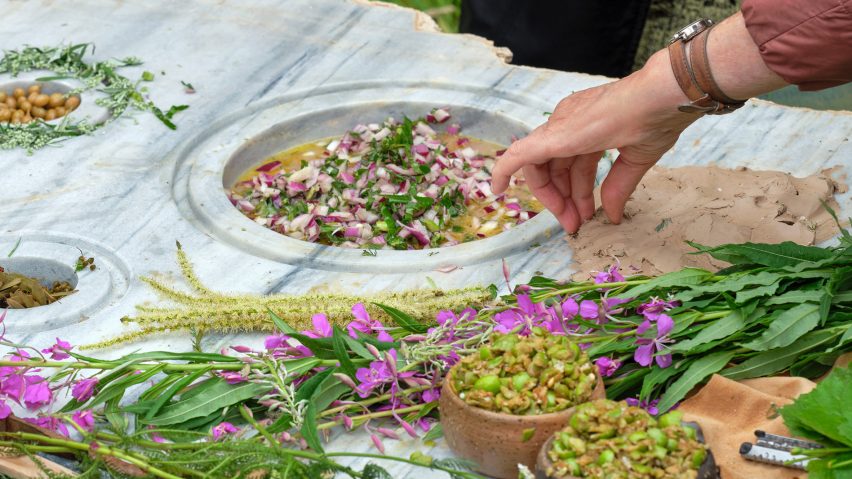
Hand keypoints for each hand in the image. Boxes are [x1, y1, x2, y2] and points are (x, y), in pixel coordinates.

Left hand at [491, 50, 699, 232]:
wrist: (663, 98)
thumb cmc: (657, 119)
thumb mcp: (634, 160)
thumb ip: (618, 186)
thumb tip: (612, 215)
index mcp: (589, 124)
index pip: (573, 162)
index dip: (579, 191)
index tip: (588, 214)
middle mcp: (569, 122)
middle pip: (555, 166)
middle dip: (565, 198)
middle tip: (576, 224)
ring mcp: (560, 125)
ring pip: (540, 165)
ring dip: (552, 197)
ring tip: (570, 221)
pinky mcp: (554, 135)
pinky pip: (519, 155)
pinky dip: (504, 170)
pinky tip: (496, 189)